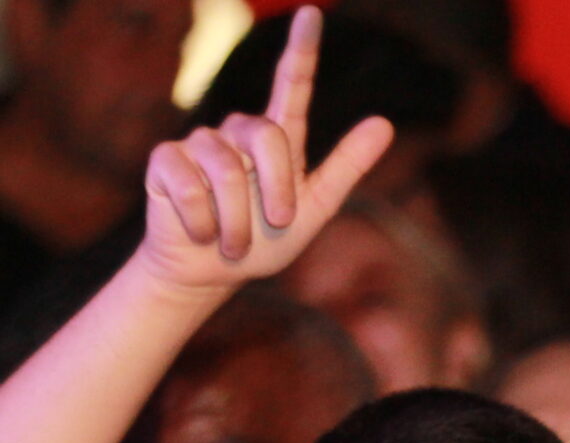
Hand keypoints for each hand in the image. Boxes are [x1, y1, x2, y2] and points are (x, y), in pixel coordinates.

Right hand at [136, 8, 391, 297]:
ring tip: (233, 240)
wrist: (214, 271)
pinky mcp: (165, 160)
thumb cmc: (266, 242)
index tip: (312, 14)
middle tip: (276, 222)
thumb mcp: (317, 208)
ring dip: (236, 218)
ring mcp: (199, 142)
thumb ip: (347, 166)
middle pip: (265, 135)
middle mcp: (238, 132)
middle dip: (276, 188)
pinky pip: (189, 185)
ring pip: (225, 168)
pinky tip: (201, 230)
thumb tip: (385, 122)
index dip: (301, 51)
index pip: (291, 87)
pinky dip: (201, 219)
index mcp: (278, 140)